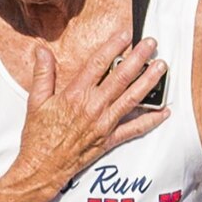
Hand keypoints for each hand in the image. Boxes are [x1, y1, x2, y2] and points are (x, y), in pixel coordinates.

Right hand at [6, 33, 169, 200]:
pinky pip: (134, 129)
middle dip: (138, 58)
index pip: (98, 64)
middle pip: (120, 77)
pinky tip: (164, 112)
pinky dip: (151, 121)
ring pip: (132, 98)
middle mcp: (93, 107)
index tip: (125, 34)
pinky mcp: (109, 140)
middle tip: (152, 44)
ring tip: (161, 67)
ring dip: (149, 82)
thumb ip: (42, 74)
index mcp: (75, 94)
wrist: (43, 166)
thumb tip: (42, 51)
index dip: (113, 47)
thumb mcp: (36, 101)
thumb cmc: (38, 135)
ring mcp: (104, 124)